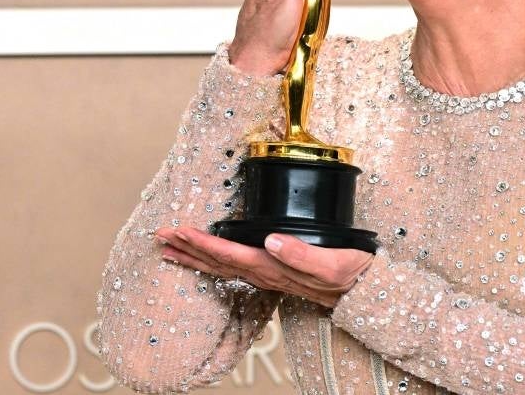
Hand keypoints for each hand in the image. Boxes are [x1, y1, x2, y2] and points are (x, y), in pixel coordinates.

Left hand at [156, 226, 374, 307]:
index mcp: (273, 268)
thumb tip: (270, 240)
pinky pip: (235, 268)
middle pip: (217, 262)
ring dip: (195, 255)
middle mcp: (265, 274)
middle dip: (187, 248)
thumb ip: (301, 254)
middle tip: (160, 236)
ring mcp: (268, 276)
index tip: (179, 230)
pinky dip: (214, 260)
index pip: (228, 255)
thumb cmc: (350, 275)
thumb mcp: (331, 263)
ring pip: (222, 267)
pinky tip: (208, 257)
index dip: (202, 242)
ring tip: (171, 247)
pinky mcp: (274, 273)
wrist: (364, 294)